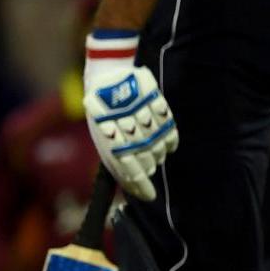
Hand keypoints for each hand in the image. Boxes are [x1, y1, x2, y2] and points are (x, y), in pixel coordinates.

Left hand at [83, 30, 176, 202]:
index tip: (149, 197)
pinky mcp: (154, 103)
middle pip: (144, 159)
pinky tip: (166, 144)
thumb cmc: (101, 108)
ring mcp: (141, 115)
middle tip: (149, 171)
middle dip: (148, 170)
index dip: (139, 185)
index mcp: (106, 135)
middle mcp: (125, 127)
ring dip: (158, 155)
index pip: (126, 168)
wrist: (107, 74)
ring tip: (154, 155)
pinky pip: (169, 131)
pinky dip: (169, 141)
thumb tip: (132, 183)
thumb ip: (114, 156)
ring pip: (157, 146)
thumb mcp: (100, 132)